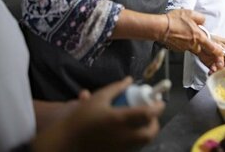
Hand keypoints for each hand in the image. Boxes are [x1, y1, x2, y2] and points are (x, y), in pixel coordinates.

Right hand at [32, 77, 164, 151]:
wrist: (66, 143)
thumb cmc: (81, 119)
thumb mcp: (98, 98)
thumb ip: (116, 88)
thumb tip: (130, 80)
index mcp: (121, 119)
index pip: (148, 114)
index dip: (158, 106)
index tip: (159, 101)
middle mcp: (125, 136)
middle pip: (151, 132)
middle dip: (155, 122)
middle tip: (151, 113)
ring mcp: (122, 148)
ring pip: (144, 141)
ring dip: (147, 131)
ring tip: (141, 121)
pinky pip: (134, 147)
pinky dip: (137, 139)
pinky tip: (129, 131)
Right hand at [164, 9, 224, 70]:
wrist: (160, 28)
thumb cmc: (174, 21)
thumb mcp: (190, 13)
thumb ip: (200, 18)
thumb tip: (203, 21)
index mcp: (198, 37)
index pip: (212, 48)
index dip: (218, 52)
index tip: (221, 53)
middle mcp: (193, 45)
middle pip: (203, 50)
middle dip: (204, 48)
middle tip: (202, 43)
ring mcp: (185, 48)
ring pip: (193, 49)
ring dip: (194, 45)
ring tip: (187, 35)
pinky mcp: (178, 49)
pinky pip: (185, 48)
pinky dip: (185, 44)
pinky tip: (181, 36)